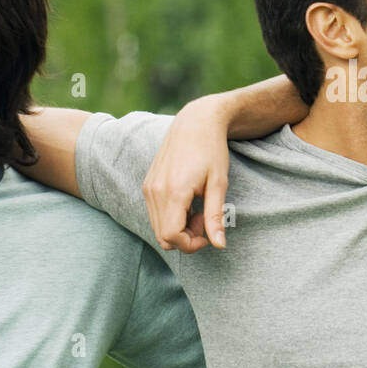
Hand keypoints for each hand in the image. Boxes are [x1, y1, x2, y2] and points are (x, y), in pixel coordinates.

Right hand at [142, 99, 230, 252]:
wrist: (195, 122)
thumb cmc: (211, 150)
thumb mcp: (219, 184)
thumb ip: (215, 217)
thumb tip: (219, 245)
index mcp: (173, 191)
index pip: (171, 236)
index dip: (191, 244)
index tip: (208, 233)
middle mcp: (155, 191)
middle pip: (162, 236)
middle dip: (185, 237)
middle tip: (204, 219)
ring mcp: (148, 187)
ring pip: (157, 227)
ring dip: (178, 228)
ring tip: (198, 210)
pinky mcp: (148, 184)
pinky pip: (155, 214)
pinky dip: (171, 217)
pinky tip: (188, 202)